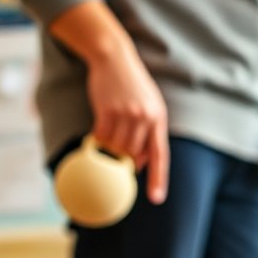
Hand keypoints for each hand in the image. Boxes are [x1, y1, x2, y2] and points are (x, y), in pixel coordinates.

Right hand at [87, 45, 168, 204]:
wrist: (115, 59)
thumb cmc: (132, 86)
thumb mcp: (150, 105)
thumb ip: (148, 131)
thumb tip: (140, 162)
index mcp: (159, 118)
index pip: (161, 155)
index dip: (159, 178)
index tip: (156, 198)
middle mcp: (146, 118)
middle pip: (134, 154)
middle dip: (126, 161)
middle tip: (118, 158)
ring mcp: (127, 114)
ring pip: (116, 148)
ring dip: (110, 150)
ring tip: (108, 141)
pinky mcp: (107, 110)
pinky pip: (100, 137)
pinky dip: (97, 141)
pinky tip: (95, 136)